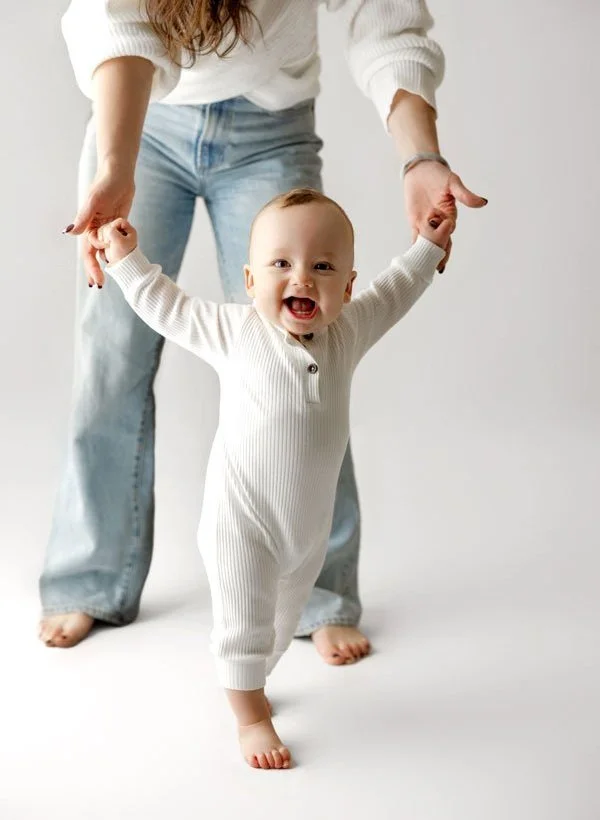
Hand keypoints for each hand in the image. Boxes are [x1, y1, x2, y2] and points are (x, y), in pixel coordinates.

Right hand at [63, 165, 134, 286]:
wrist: (119, 174)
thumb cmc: (105, 184)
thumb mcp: (93, 201)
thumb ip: (82, 218)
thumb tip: (68, 233)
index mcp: (87, 226)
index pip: (87, 252)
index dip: (90, 267)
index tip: (95, 282)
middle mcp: (95, 228)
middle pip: (95, 254)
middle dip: (95, 271)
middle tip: (98, 287)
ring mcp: (107, 227)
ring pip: (105, 250)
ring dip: (106, 263)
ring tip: (108, 278)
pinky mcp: (118, 223)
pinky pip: (117, 241)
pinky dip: (117, 251)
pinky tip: (121, 261)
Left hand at [404, 160, 486, 272]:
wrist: (420, 170)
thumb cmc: (438, 175)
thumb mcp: (453, 183)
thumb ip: (465, 194)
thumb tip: (483, 203)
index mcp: (450, 213)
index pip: (449, 229)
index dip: (445, 236)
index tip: (443, 247)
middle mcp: (440, 221)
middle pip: (441, 241)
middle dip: (440, 253)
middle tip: (439, 268)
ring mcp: (427, 223)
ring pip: (429, 243)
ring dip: (428, 255)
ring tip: (426, 270)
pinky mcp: (415, 222)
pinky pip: (416, 238)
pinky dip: (415, 249)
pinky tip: (414, 260)